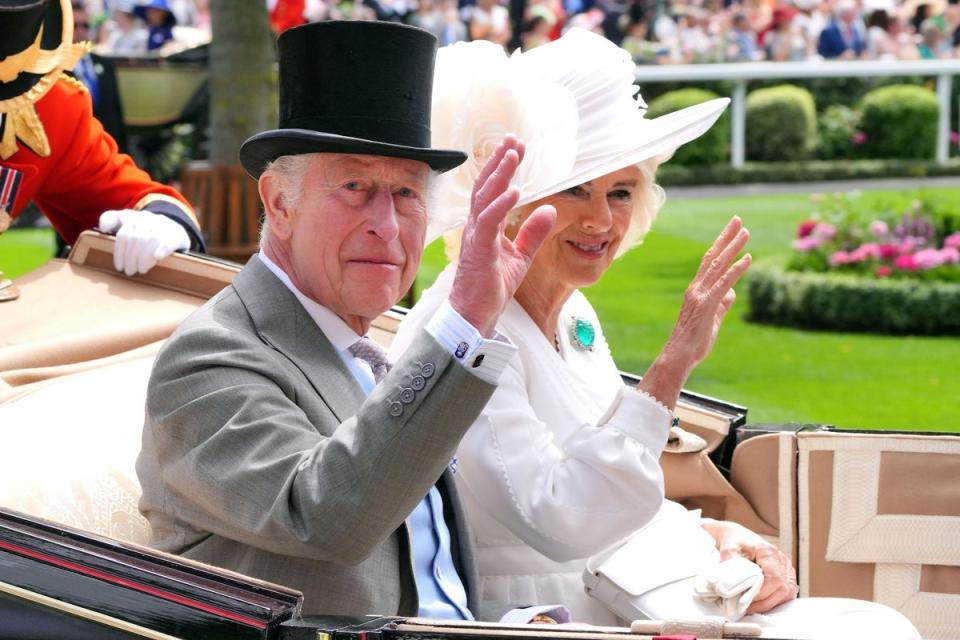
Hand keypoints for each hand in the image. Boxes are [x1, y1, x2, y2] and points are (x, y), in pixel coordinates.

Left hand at [98, 209, 190, 275]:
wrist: (174, 228)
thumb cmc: (145, 230)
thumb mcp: (127, 223)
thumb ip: (112, 221)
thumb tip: (103, 228)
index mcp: (132, 216)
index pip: (121, 229)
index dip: (118, 251)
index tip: (118, 266)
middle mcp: (147, 218)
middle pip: (134, 238)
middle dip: (130, 258)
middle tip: (129, 272)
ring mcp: (162, 225)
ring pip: (149, 239)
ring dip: (143, 258)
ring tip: (141, 270)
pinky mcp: (176, 235)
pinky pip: (168, 240)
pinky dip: (162, 249)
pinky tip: (157, 257)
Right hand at [448, 135, 555, 335]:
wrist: (476, 314)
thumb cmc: (491, 287)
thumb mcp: (521, 256)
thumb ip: (533, 232)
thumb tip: (550, 208)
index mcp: (485, 226)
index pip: (493, 190)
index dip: (504, 167)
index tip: (517, 147)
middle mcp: (477, 226)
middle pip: (486, 186)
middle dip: (500, 161)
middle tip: (513, 139)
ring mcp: (476, 236)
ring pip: (485, 198)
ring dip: (499, 175)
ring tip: (512, 155)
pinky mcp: (479, 250)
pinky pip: (489, 222)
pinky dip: (501, 205)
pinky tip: (514, 191)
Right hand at [638, 216, 749, 406]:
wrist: (679, 356)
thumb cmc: (693, 342)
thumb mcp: (712, 319)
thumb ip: (722, 304)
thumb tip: (732, 293)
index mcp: (696, 291)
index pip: (709, 262)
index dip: (721, 245)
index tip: (731, 231)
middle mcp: (696, 288)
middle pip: (713, 257)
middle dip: (726, 237)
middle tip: (738, 220)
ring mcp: (701, 295)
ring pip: (718, 265)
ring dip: (733, 247)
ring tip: (745, 232)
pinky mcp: (707, 305)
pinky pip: (724, 283)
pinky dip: (736, 269)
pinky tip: (748, 258)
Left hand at [705, 519, 797, 614]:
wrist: (737, 535)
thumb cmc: (733, 542)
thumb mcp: (728, 552)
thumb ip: (733, 569)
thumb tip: (735, 589)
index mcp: (767, 551)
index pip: (774, 579)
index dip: (763, 594)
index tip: (747, 600)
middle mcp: (781, 558)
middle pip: (783, 588)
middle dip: (766, 602)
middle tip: (748, 608)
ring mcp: (785, 565)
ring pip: (788, 591)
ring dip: (771, 602)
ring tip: (754, 607)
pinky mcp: (786, 571)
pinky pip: (787, 590)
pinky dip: (776, 599)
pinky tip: (762, 602)